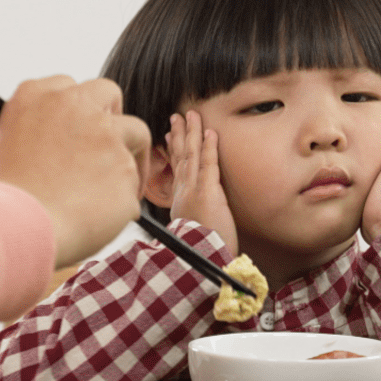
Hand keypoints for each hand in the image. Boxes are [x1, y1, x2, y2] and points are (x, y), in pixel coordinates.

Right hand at [0, 76, 151, 268]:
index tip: (80, 125)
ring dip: (128, 158)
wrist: (18, 228)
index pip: (68, 86)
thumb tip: (60, 144)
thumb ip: (39, 135)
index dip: (77, 109)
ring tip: (110, 191)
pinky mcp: (126, 166)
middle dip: (112, 115)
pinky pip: (132, 181)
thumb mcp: (6, 150)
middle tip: (110, 141)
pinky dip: (121, 198)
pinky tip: (100, 217)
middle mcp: (74, 106)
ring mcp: (105, 134)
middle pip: (108, 93)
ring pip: (134, 134)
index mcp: (36, 96)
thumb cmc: (6, 199)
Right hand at [167, 111, 237, 255]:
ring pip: (192, 155)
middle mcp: (183, 193)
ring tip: (191, 115)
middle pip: (180, 157)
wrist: (200, 264)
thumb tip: (191, 217)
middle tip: (177, 116)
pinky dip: (209, 146)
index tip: (170, 136)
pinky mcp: (208, 193)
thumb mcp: (190, 233)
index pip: (176, 170)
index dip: (173, 151)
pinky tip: (210, 132)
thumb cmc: (199, 253)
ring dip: (192, 133)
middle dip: (179, 134)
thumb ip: (189, 219)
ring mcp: (194, 191)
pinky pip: (209, 164)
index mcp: (179, 202)